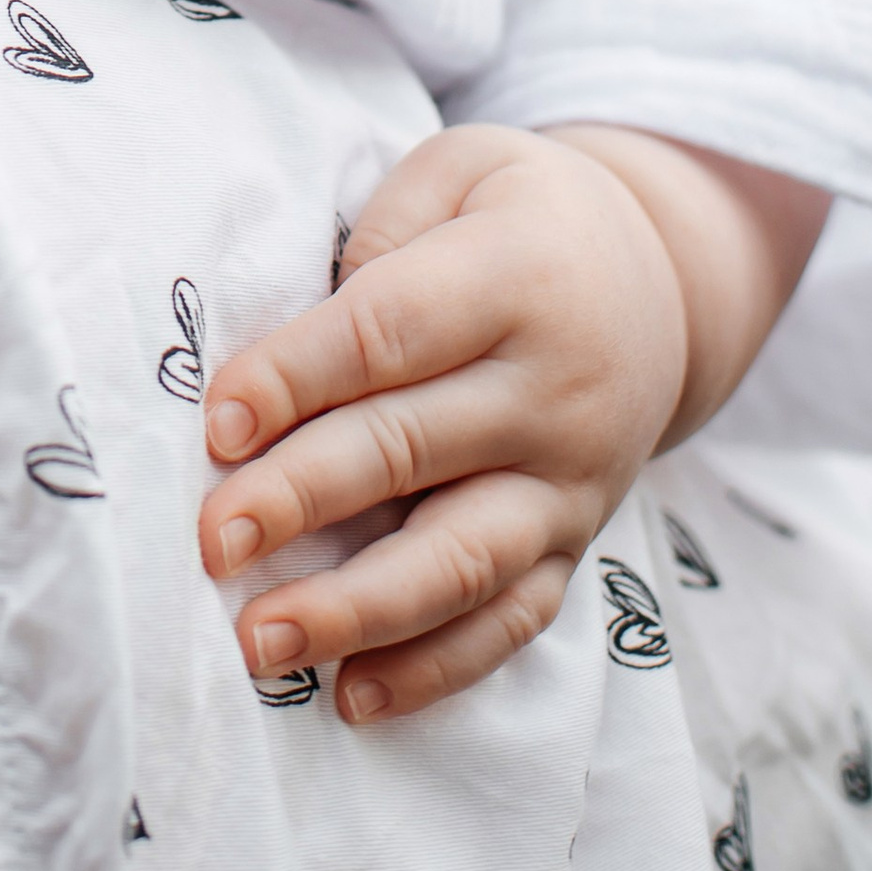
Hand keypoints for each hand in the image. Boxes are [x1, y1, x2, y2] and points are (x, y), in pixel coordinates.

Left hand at [196, 123, 692, 723]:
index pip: (388, 335)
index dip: (296, 378)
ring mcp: (570, 482)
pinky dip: (434, 668)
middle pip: (409, 451)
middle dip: (300, 499)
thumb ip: (384, 236)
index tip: (216, 422)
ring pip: (459, 560)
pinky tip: (353, 697)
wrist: (659, 282)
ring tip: (259, 642)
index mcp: (514, 280)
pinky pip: (510, 622)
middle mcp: (552, 392)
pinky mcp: (574, 546)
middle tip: (212, 539)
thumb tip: (300, 344)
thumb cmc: (517, 215)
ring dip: (354, 609)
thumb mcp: (461, 172)